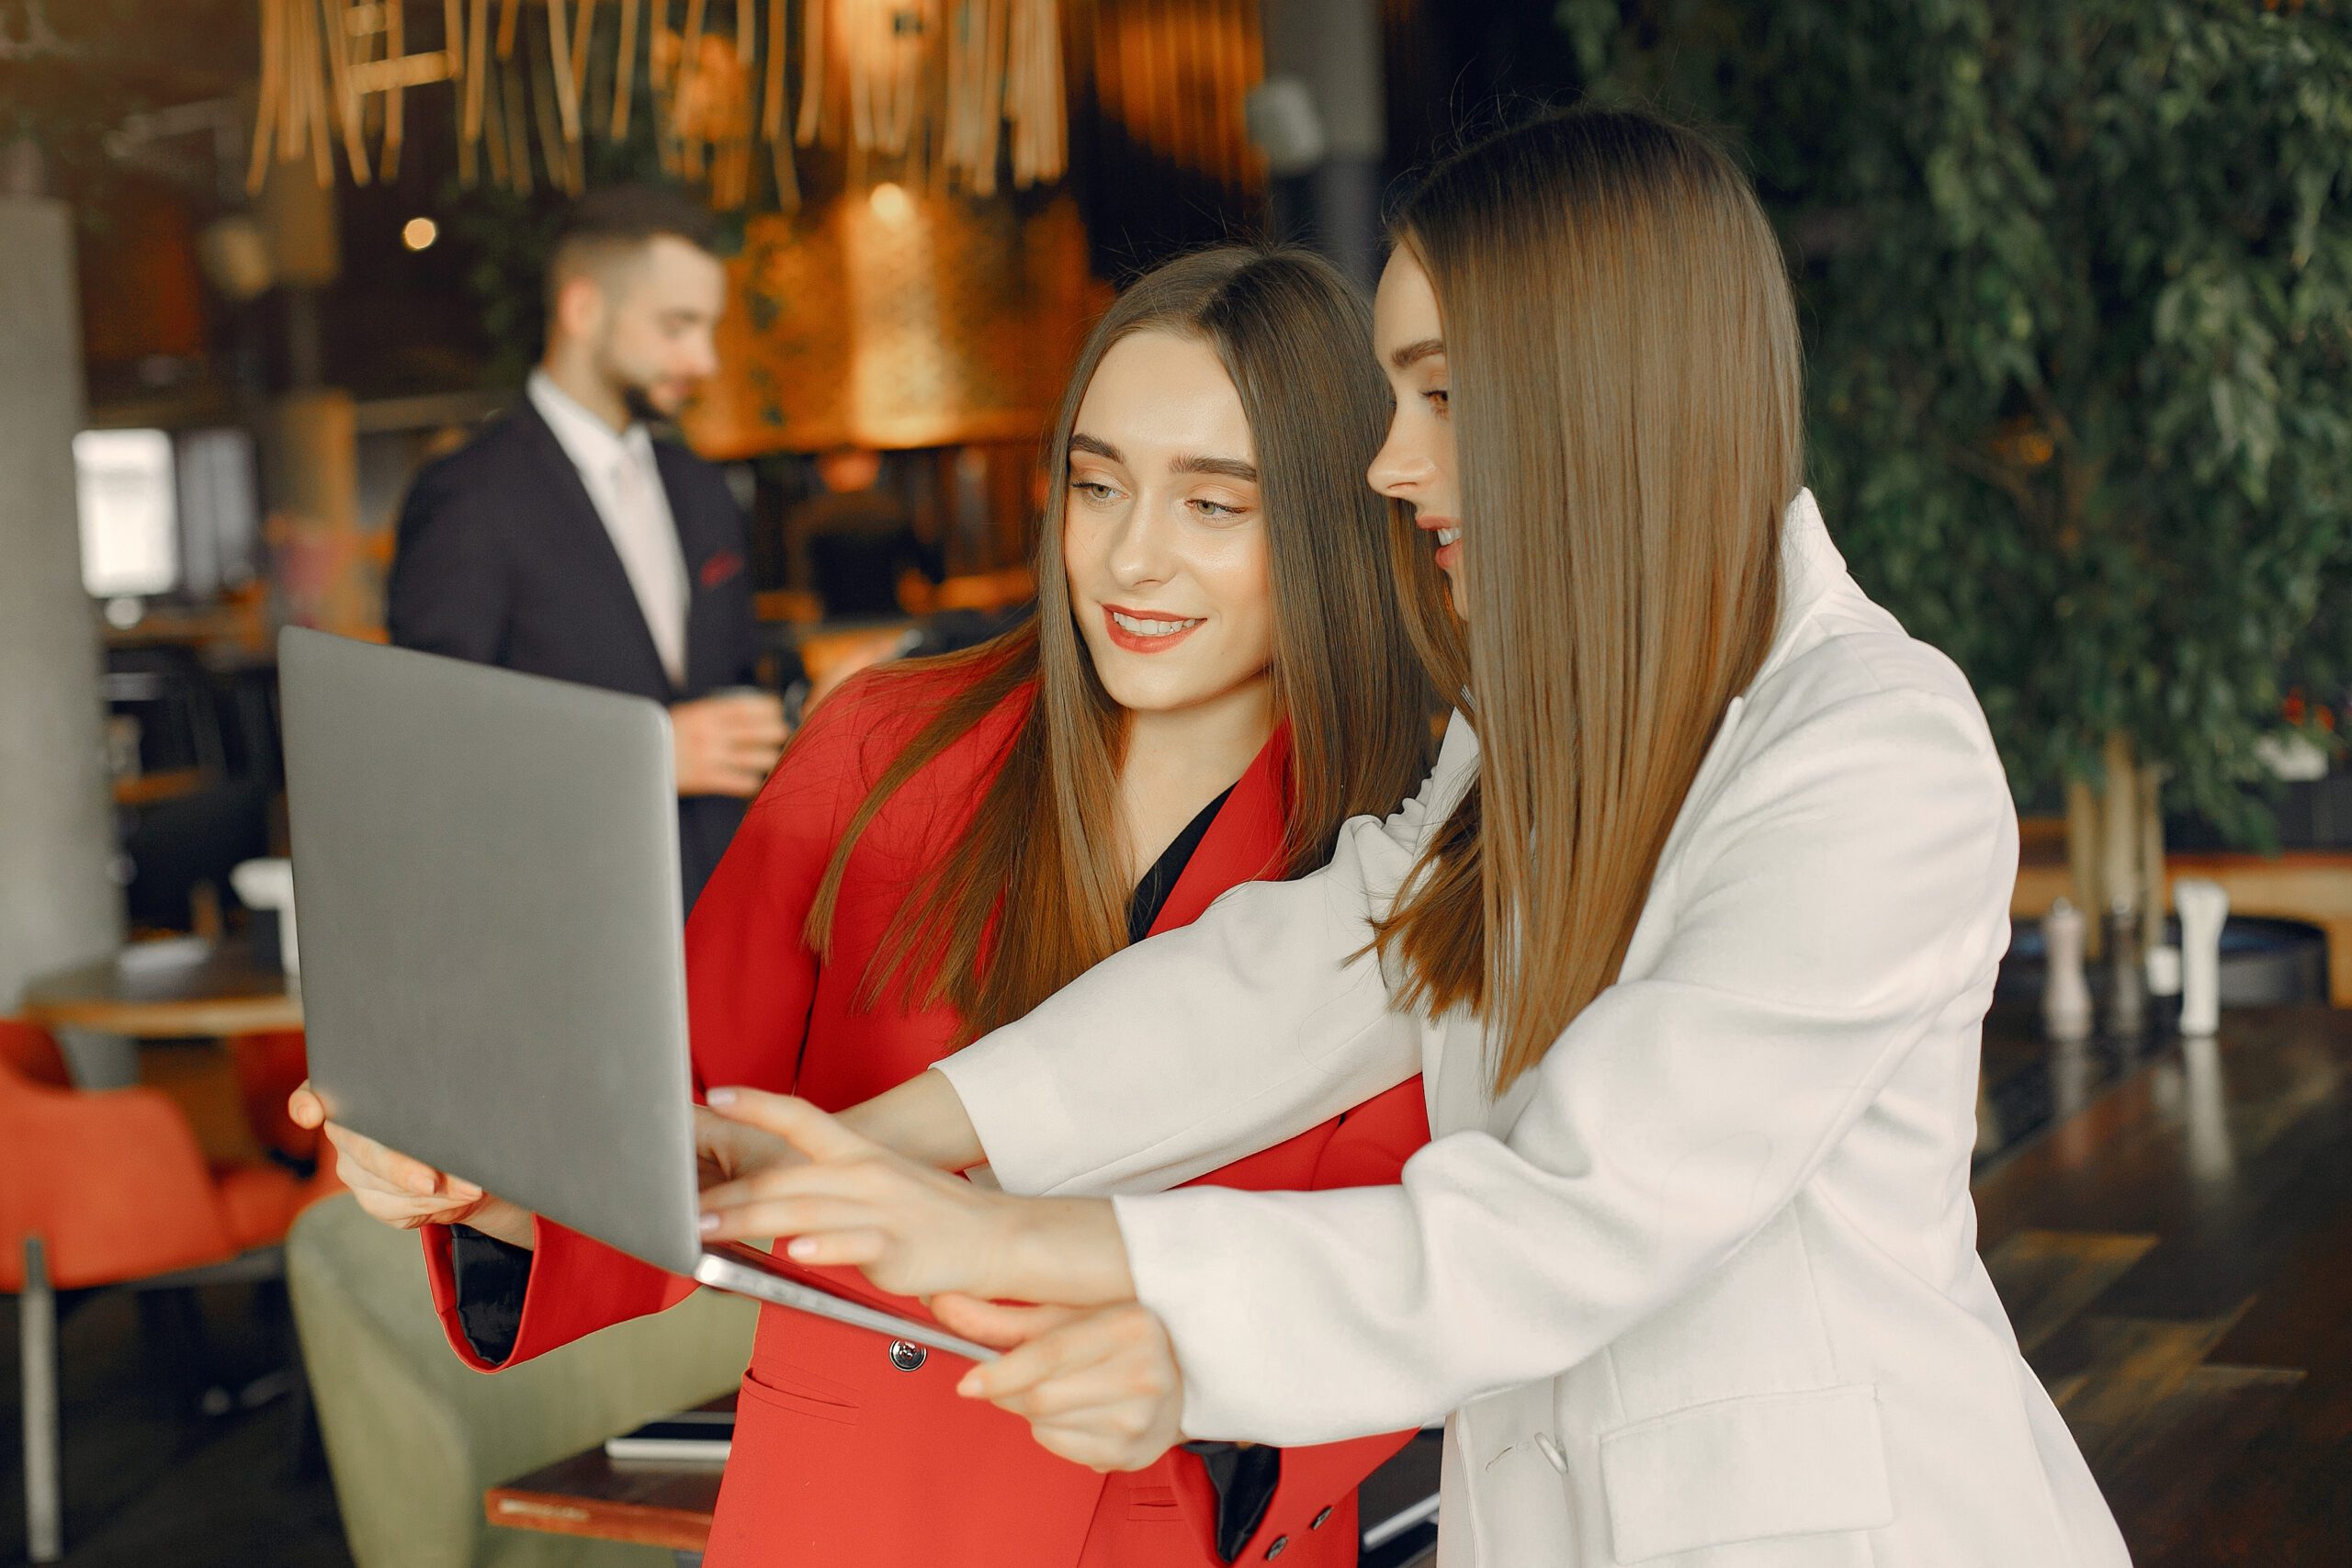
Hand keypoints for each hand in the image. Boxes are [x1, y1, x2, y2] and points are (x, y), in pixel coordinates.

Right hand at [287, 1079, 533, 1247]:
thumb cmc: (451, 1115)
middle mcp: (346, 1133)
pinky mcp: (373, 1200)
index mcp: (358, 1096)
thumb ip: (437, 1099)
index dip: (306, 1103)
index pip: (312, 1094)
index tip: (311, 1114)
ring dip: (436, 1191)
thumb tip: (459, 1109)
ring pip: (386, 1186)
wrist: (464, 1160)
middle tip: (432, 1181)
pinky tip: (459, 1197)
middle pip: (364, 1151)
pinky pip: (400, 1208)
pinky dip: (437, 1205)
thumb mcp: (447, 1101)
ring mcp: (355, 1170)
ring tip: (472, 1186)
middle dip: (401, 1169)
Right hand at [671, 692, 787, 797]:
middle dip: (775, 730)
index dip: (766, 707)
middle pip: (752, 731)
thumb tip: (746, 709)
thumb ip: (711, 712)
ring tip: (779, 755)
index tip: (779, 708)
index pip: (743, 707)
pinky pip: (738, 782)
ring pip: (750, 758)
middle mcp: (707, 734)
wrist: (635, 761)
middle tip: (789, 731)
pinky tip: (759, 780)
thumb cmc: (663, 736)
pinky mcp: (704, 780)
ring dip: (769, 757)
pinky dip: (752, 781)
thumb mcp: (684, 714)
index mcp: (702, 714)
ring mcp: (707, 758)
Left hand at [697, 1088, 1018, 1297]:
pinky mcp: (897, 1247)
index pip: (801, 1117)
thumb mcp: (878, 1184)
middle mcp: (865, 1173)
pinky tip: (795, 1251)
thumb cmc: (929, 1215)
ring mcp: (881, 1209)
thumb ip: (825, 1189)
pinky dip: (823, 1246)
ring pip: (804, 1210)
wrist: (997, 1236)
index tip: (718, 1095)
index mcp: (858, 1153)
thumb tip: (765, 1204)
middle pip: (784, 1178)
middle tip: (682, 1211)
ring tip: (707, 1232)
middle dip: (727, 1196)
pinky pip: (854, 1244)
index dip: (758, 1104)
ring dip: (748, 1222)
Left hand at [939, 1295, 1187, 1471]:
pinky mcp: (1131, 1453)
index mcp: (1131, 1325)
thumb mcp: (1068, 1314)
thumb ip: (1004, 1317)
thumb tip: (941, 1303)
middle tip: (1008, 1377)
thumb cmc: (1116, 1339)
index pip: (1050, 1354)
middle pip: (1041, 1397)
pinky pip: (1060, 1447)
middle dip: (1010, 1390)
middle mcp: (1143, 1373)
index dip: (1001, 1371)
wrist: (1180, 1378)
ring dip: (1031, 1410)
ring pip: (1045, 1425)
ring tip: (1058, 1387)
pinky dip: (1050, 1431)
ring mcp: (1141, 1418)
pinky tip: (1074, 1410)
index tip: (968, 1382)